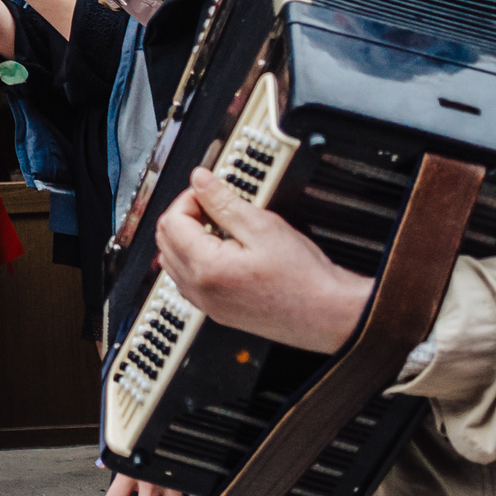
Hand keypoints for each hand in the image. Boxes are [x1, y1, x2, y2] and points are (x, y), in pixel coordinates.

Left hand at [155, 166, 371, 353]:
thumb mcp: (263, 226)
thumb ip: (224, 202)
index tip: (208, 192)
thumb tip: (200, 181)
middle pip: (166, 242)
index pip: (172, 222)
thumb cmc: (304, 278)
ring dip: (187, 238)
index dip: (188, 199)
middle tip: (213, 205)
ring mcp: (207, 304)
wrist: (329, 315)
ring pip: (173, 262)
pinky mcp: (218, 312)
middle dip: (184, 217)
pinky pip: (188, 281)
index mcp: (206, 269)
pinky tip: (224, 250)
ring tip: (221, 227)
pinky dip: (196, 260)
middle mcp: (200, 291)